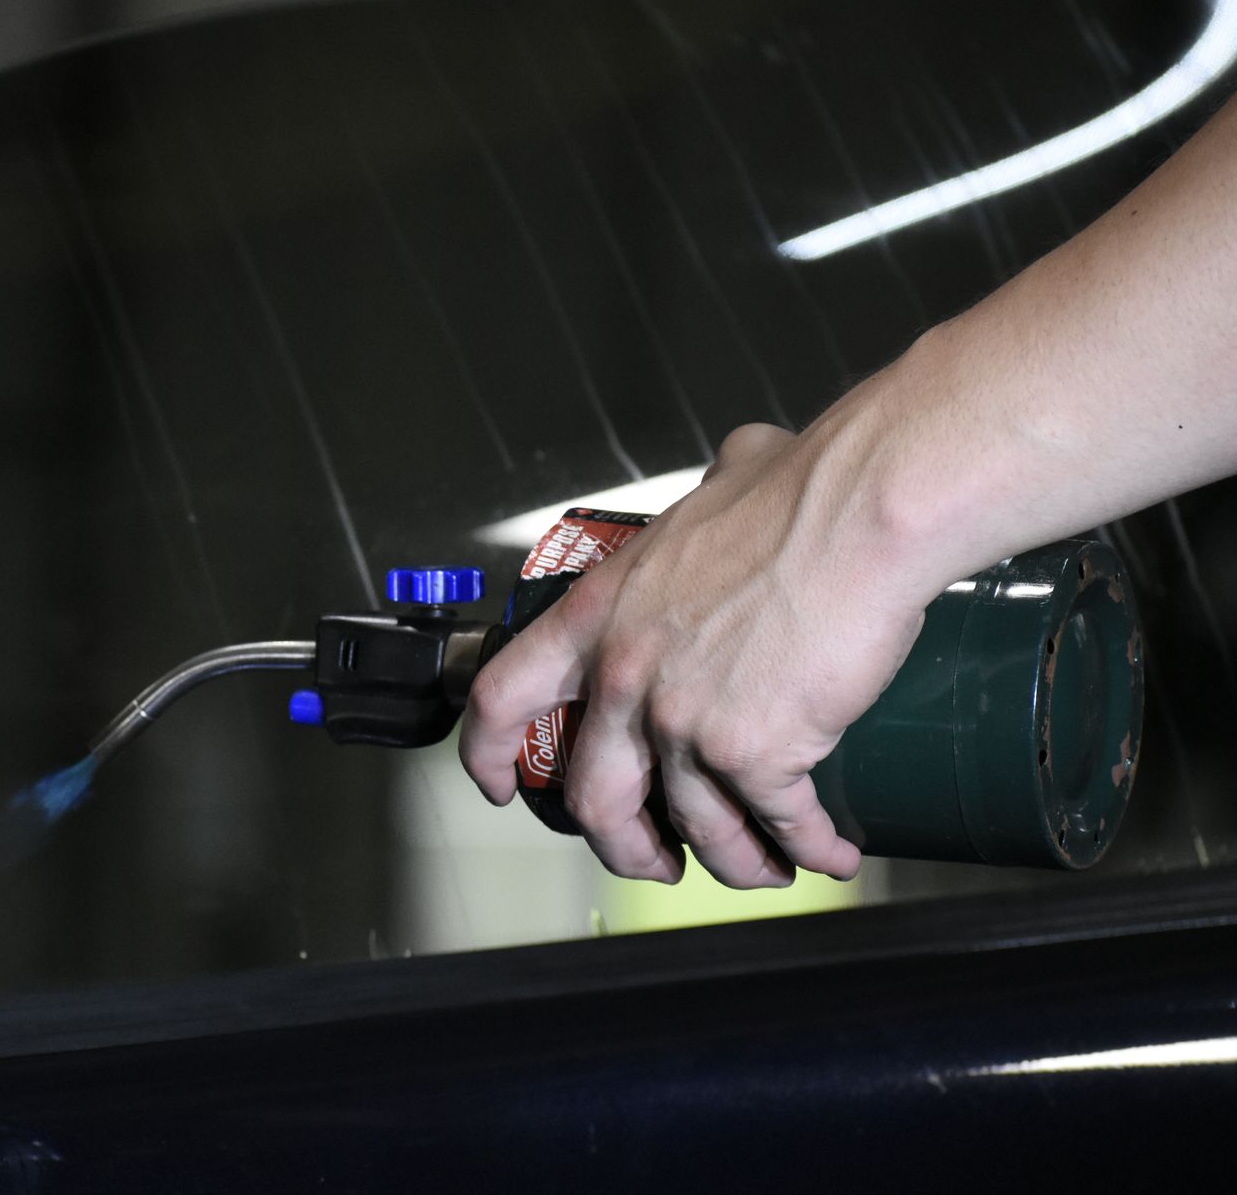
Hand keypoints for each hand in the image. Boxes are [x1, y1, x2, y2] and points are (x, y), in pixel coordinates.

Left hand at [459, 422, 929, 887]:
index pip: (503, 698)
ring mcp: (686, 722)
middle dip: (626, 846)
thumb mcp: (719, 483)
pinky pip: (780, 825)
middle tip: (654, 860)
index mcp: (598, 615)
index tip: (501, 784)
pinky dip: (810, 850)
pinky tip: (830, 852)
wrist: (860, 513)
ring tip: (763, 866)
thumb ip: (707, 507)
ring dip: (735, 863)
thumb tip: (733, 483)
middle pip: (595, 798)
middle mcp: (627, 677)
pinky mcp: (756, 753)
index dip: (490, 754)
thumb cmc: (801, 492)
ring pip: (696, 828)